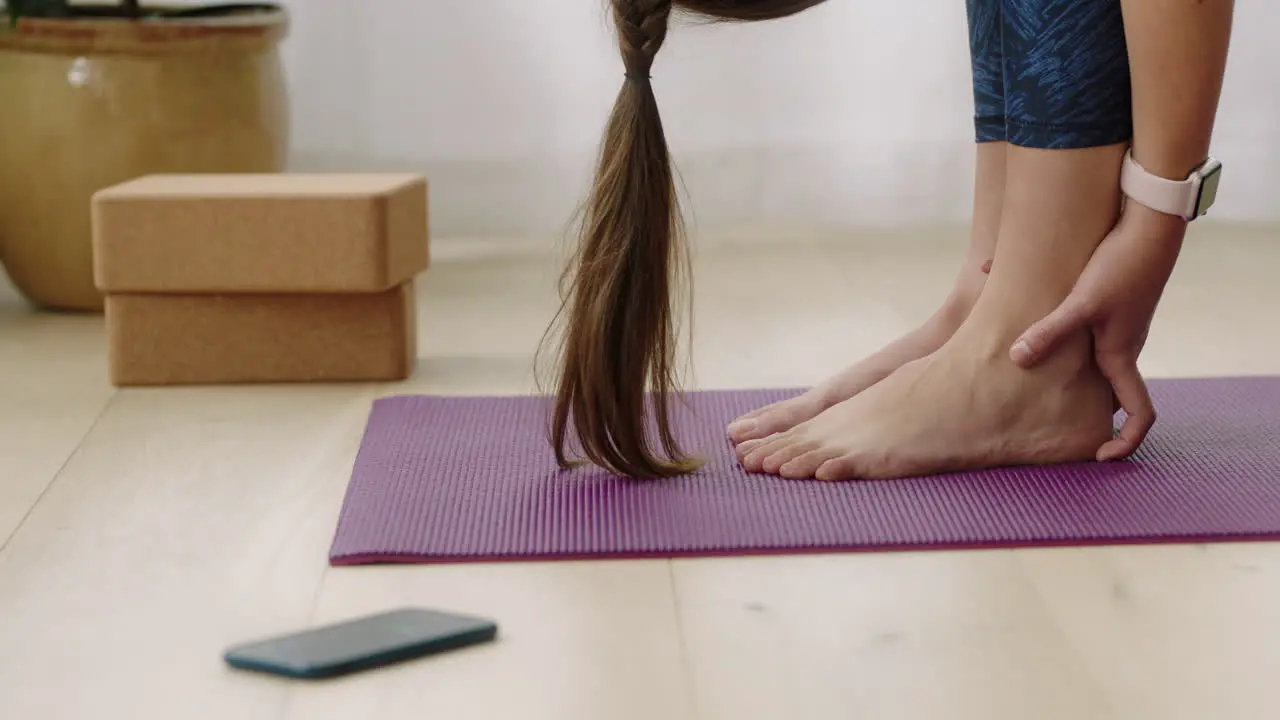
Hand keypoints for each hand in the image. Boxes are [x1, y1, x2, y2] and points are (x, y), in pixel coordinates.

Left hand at [997, 204, 1186, 461]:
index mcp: (1121, 357)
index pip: (1139, 415)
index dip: (1126, 443)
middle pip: (1111, 397)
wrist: (1147, 229)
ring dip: (1069, 381)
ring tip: (1032, 389)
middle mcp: (1122, 348)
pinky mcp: (1107, 309)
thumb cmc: (1120, 266)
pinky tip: (1025, 338)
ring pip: (1093, 367)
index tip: (1100, 458)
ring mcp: (1116, 329)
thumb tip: (1016, 359)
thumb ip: (1049, 331)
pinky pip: (1084, 340)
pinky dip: (1059, 345)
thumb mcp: (1081, 302)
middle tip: (1055, 430)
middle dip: (1089, 417)